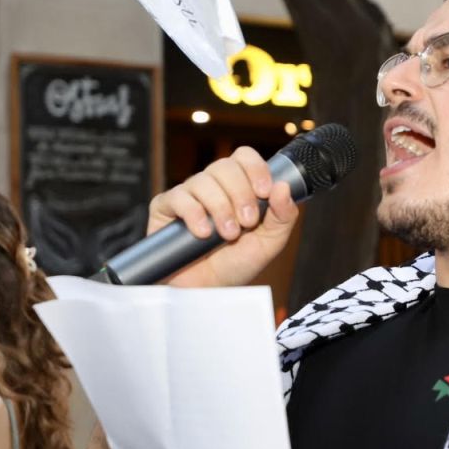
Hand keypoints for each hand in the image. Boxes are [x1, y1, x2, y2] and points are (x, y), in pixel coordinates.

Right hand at [147, 148, 301, 288]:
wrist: (207, 291)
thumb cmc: (235, 265)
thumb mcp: (269, 243)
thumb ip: (283, 216)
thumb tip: (283, 186)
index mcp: (238, 187)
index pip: (243, 157)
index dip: (255, 169)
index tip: (264, 192)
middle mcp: (212, 186)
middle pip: (224, 166)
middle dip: (240, 194)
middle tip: (246, 223)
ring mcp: (188, 195)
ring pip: (203, 181)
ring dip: (220, 208)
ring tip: (227, 235)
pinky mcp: (165, 208)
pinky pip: (178, 197)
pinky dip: (194, 214)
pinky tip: (203, 233)